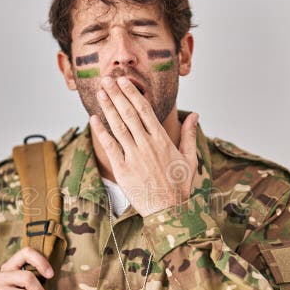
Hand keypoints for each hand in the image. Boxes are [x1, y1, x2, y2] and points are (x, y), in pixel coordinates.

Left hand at [90, 75, 198, 215]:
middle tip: (106, 79)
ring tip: (100, 93)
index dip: (132, 94)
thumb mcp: (189, 158)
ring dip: (108, 108)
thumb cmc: (179, 186)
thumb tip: (195, 115)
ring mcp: (134, 156)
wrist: (169, 210)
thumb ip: (189, 134)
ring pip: (118, 127)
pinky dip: (101, 132)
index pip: (145, 110)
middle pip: (129, 114)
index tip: (123, 81)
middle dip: (117, 95)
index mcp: (162, 140)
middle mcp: (147, 145)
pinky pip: (110, 146)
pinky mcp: (123, 169)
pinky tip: (93, 119)